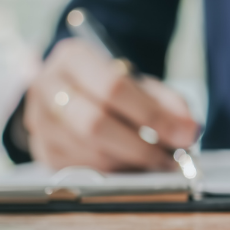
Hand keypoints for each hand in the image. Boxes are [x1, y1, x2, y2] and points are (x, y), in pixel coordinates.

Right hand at [23, 38, 199, 171]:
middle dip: (142, 147)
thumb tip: (189, 130)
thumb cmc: (116, 85)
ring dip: (131, 163)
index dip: (151, 115)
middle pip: (95, 124)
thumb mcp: (144, 83)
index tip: (184, 134)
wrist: (80, 89)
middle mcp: (47, 87)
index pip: (113, 88)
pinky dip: (116, 172)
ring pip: (89, 152)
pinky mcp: (43, 151)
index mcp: (73, 57)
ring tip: (159, 161)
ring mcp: (39, 121)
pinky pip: (83, 170)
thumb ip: (169, 102)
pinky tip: (134, 166)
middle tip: (173, 158)